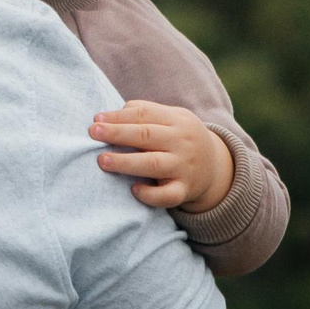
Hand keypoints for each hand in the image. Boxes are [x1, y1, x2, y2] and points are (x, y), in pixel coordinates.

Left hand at [90, 100, 233, 211]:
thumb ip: (146, 112)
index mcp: (177, 121)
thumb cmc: (180, 139)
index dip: (119, 116)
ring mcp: (184, 167)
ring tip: (102, 160)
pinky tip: (134, 190)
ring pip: (153, 164)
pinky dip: (150, 194)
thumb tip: (113, 114)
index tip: (96, 119)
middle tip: (93, 132)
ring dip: (126, 162)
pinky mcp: (184, 191)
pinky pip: (167, 196)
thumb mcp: (172, 119)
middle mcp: (182, 143)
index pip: (145, 115)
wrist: (216, 167)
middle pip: (146, 135)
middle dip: (118, 133)